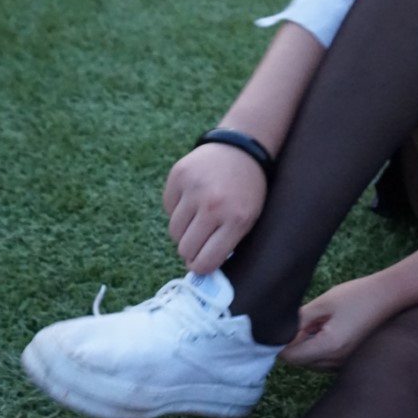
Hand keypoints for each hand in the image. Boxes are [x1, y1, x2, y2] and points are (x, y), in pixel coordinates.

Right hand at [163, 143, 266, 273]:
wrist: (240, 149)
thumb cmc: (246, 191)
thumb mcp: (249, 219)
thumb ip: (227, 243)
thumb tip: (198, 268)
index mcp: (236, 220)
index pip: (205, 261)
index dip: (200, 267)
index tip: (200, 264)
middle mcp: (213, 205)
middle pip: (185, 249)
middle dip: (190, 251)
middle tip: (198, 242)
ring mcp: (193, 189)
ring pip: (174, 231)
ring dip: (183, 231)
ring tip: (196, 220)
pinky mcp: (178, 176)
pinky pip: (168, 209)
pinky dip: (176, 210)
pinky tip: (190, 201)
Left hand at [279, 276, 398, 370]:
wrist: (390, 296)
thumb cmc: (358, 296)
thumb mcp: (322, 303)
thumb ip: (297, 320)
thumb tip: (277, 331)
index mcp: (329, 348)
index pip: (290, 357)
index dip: (282, 342)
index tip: (287, 324)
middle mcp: (337, 362)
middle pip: (300, 362)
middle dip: (295, 343)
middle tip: (308, 319)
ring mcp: (345, 364)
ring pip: (311, 361)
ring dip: (307, 345)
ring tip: (321, 322)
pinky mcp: (349, 361)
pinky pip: (324, 360)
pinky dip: (320, 347)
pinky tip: (329, 328)